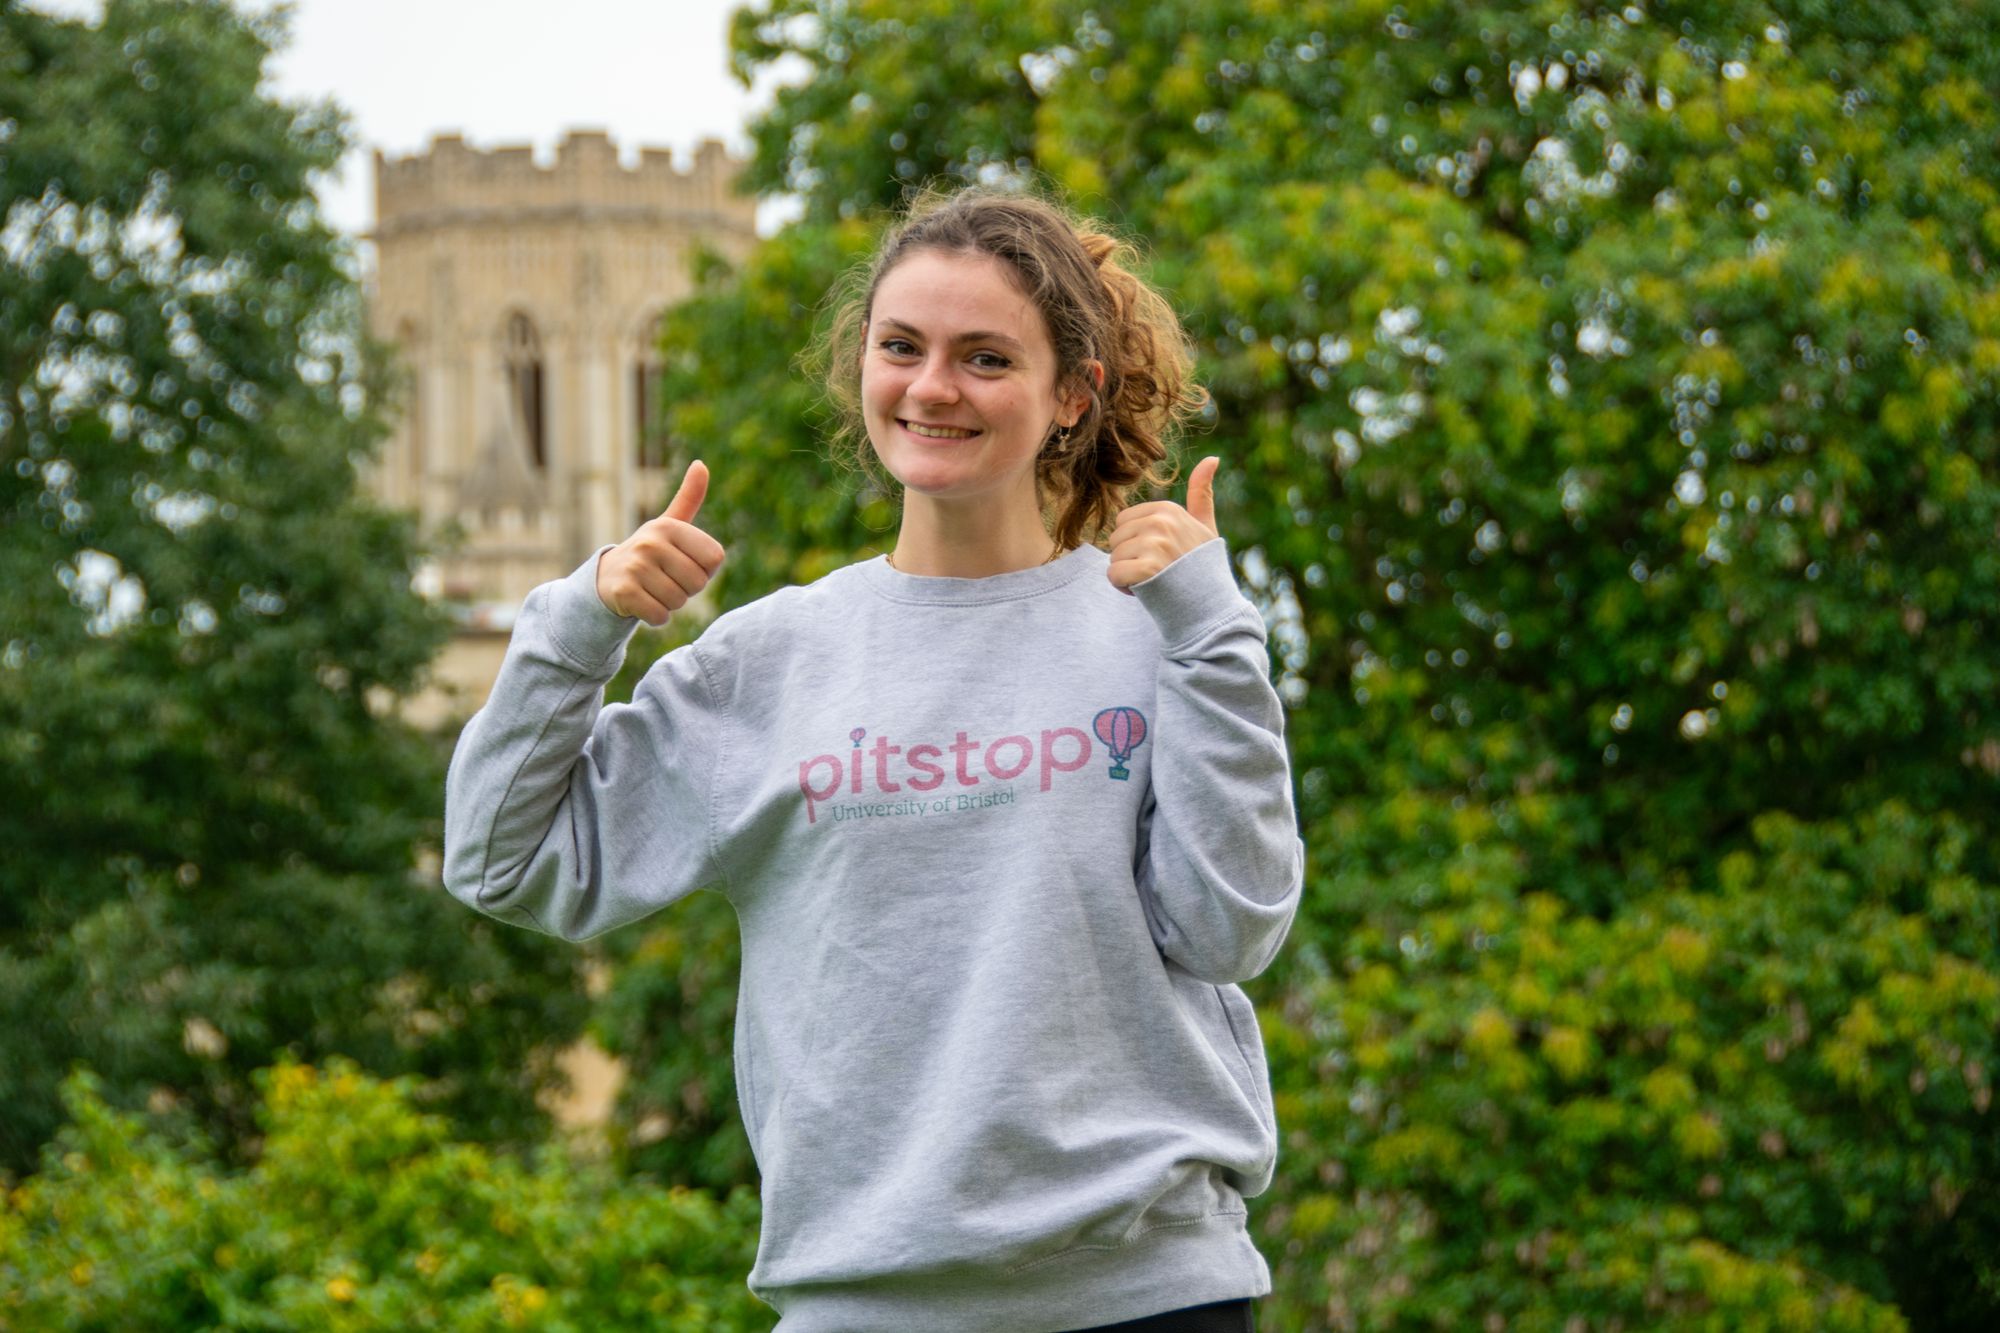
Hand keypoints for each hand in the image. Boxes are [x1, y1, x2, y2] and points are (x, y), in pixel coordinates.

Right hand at [595, 460, 725, 624]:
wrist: (607, 578)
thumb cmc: (650, 553)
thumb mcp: (670, 524)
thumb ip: (688, 497)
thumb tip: (701, 464)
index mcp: (669, 526)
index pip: (715, 559)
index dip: (704, 569)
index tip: (683, 563)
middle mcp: (651, 542)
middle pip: (698, 583)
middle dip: (686, 589)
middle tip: (664, 579)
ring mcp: (635, 566)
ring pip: (679, 601)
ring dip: (670, 604)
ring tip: (652, 589)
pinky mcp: (624, 591)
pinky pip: (660, 616)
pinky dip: (656, 617)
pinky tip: (643, 603)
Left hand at [1107, 456, 1220, 593]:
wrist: (1212, 607)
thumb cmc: (1205, 568)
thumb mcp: (1205, 526)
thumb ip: (1202, 494)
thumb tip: (1212, 458)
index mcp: (1168, 509)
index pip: (1124, 522)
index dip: (1137, 543)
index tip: (1162, 556)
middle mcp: (1161, 521)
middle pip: (1116, 539)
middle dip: (1130, 559)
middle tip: (1159, 572)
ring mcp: (1155, 543)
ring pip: (1113, 558)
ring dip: (1128, 575)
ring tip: (1156, 581)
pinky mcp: (1147, 567)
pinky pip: (1113, 575)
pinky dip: (1124, 588)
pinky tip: (1148, 591)